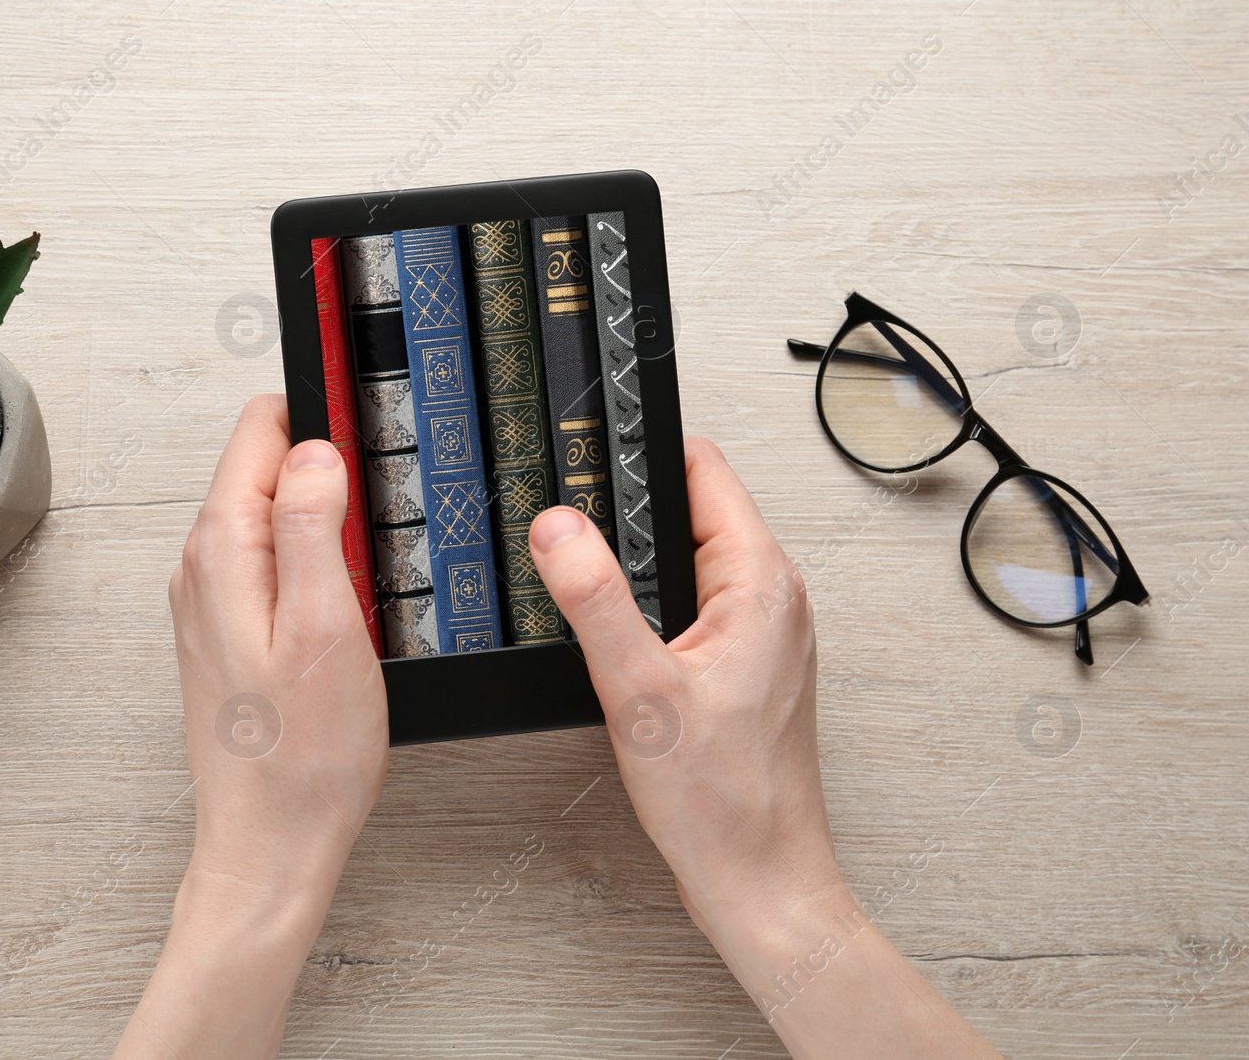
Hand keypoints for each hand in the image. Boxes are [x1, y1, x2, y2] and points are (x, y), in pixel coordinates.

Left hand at [113, 395, 386, 1059]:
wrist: (272, 843)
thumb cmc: (302, 754)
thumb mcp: (327, 624)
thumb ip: (316, 525)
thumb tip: (316, 452)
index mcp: (222, 551)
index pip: (260, 431)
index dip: (318, 412)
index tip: (366, 418)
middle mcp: (205, 569)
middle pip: (267, 470)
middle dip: (327, 470)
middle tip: (382, 511)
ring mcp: (214, 603)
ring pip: (274, 518)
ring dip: (325, 520)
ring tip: (371, 563)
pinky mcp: (232, 634)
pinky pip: (274, 564)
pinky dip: (316, 563)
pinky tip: (348, 603)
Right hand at [529, 438, 1001, 1058]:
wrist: (758, 880)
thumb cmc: (724, 801)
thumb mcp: (640, 691)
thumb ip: (594, 599)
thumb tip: (558, 528)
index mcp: (762, 584)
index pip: (703, 469)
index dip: (642, 451)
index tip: (591, 451)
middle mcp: (772, 599)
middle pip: (691, 509)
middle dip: (629, 507)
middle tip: (568, 516)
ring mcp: (760, 633)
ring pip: (688, 560)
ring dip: (637, 561)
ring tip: (583, 573)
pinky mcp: (743, 666)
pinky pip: (692, 604)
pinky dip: (649, 604)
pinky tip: (614, 635)